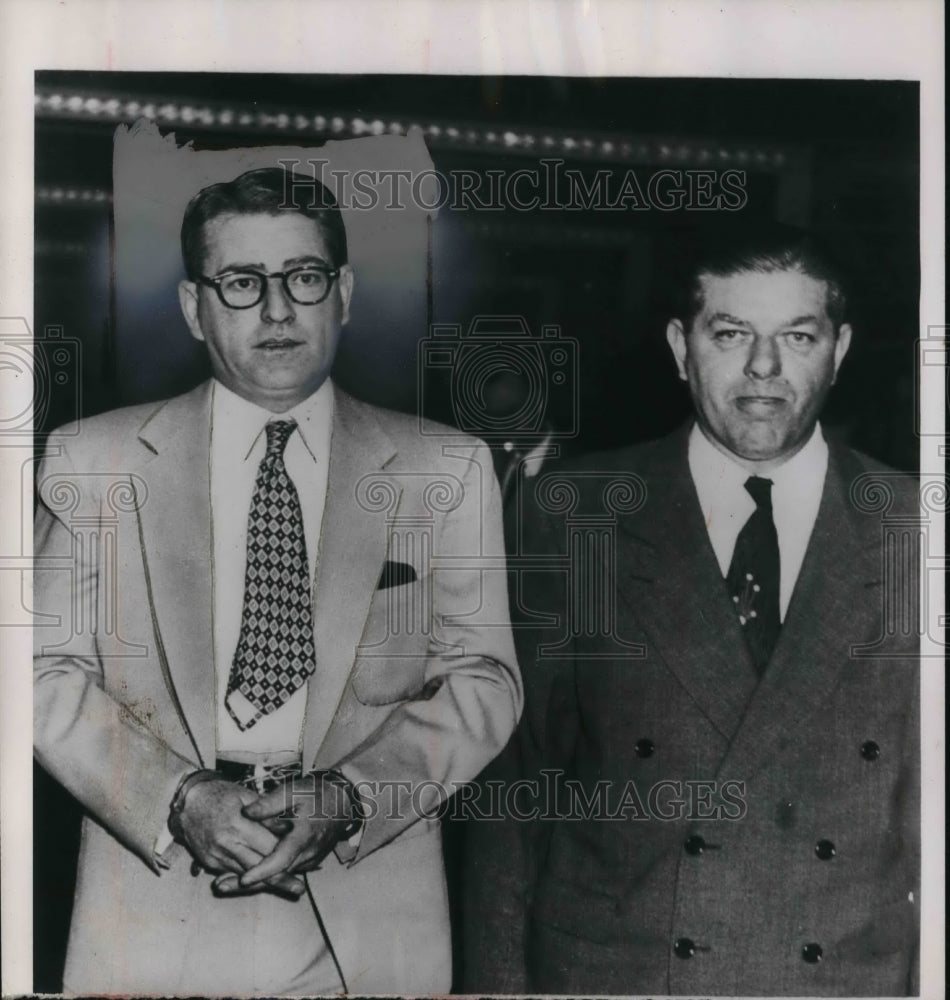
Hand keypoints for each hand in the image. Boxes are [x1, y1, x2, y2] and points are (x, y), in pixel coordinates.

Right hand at [176, 777, 305, 897]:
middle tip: (299, 888)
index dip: (284, 855)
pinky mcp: (210, 864)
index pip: (266, 846)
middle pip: (258, 867)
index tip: (302, 862)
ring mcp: (216, 857)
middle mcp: (225, 845)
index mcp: (237, 825)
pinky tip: (265, 883)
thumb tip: (288, 828)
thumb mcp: (246, 796)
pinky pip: (234, 874)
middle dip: (280, 878)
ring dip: (267, 883)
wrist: (188, 803)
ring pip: (246, 875)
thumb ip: (266, 814)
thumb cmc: (221, 795)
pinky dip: (250, 878)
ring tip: (289, 888)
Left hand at [237, 772, 357, 887]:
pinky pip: (286, 871)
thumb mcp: (293, 791)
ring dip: (254, 880)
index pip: (281, 860)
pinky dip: (267, 874)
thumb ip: (268, 803)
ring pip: (279, 876)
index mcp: (303, 837)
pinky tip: (245, 874)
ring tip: (225, 883)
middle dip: (248, 883)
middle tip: (220, 886)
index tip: (243, 879)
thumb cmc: (317, 793)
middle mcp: (307, 854)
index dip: (262, 871)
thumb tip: (245, 813)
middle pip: (275, 875)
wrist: (343, 800)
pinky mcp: (309, 861)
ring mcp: (309, 860)